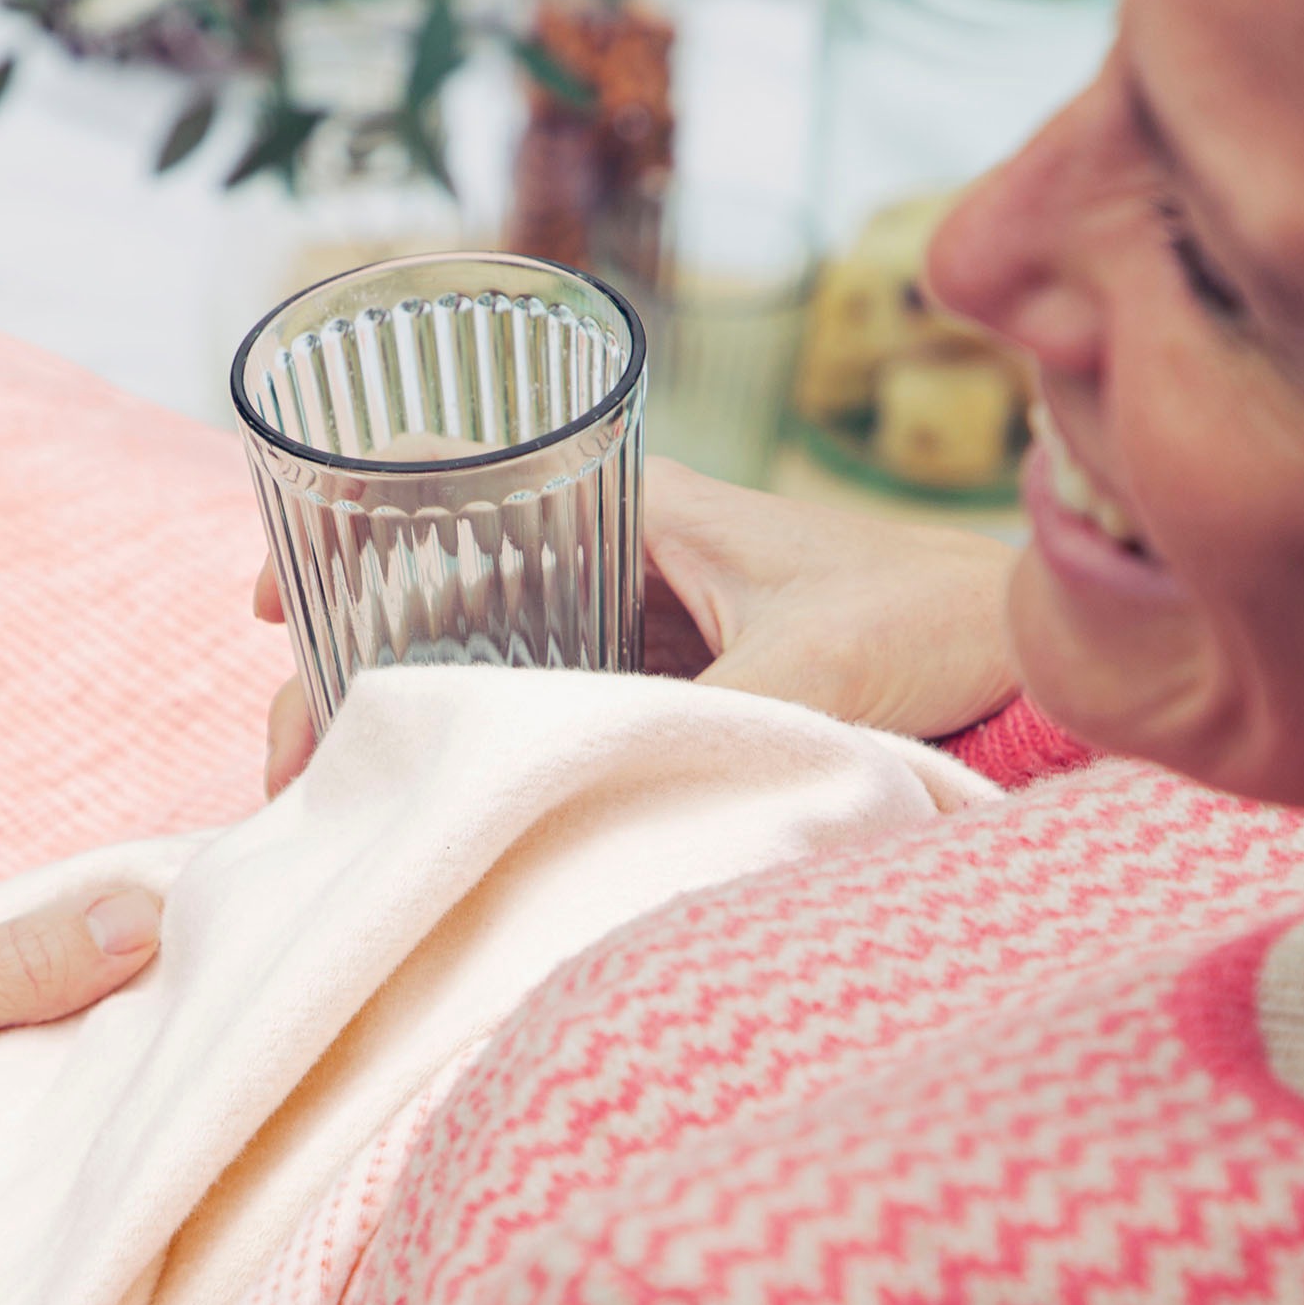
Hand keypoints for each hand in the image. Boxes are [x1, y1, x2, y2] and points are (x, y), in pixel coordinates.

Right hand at [254, 458, 1019, 795]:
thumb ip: (701, 729)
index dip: (349, 537)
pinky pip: (550, 712)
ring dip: (416, 720)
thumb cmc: (933, 623)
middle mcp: (622, 559)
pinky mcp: (670, 690)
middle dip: (357, 666)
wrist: (1031, 655)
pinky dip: (489, 753)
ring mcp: (641, 629)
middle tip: (295, 762)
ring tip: (339, 802)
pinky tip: (440, 812)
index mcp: (638, 508)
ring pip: (491, 663)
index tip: (272, 602)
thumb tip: (579, 804)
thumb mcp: (807, 673)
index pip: (458, 491)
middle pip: (450, 596)